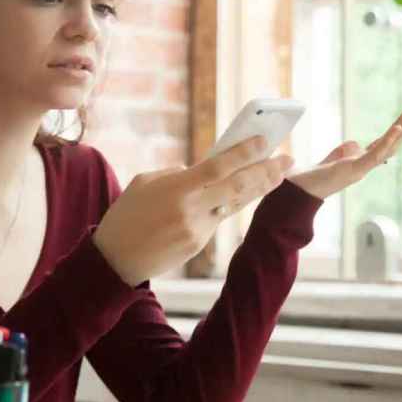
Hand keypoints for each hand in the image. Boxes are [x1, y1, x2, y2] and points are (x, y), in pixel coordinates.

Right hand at [93, 137, 293, 286]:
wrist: (115, 260)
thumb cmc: (125, 215)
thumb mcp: (144, 183)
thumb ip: (175, 174)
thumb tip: (199, 169)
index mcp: (176, 188)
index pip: (218, 166)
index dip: (244, 153)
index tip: (264, 141)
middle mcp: (191, 209)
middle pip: (238, 187)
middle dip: (266, 172)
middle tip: (287, 160)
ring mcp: (197, 229)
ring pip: (234, 204)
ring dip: (258, 189)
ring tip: (277, 175)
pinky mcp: (198, 244)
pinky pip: (216, 219)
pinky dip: (226, 205)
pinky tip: (240, 194)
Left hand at [288, 102, 401, 199]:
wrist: (298, 192)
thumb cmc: (311, 179)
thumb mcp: (332, 159)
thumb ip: (343, 152)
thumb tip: (355, 144)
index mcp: (361, 160)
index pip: (386, 139)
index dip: (399, 125)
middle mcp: (366, 163)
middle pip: (393, 140)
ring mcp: (362, 167)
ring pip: (390, 146)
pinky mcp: (354, 170)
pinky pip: (375, 155)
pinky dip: (388, 141)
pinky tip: (398, 127)